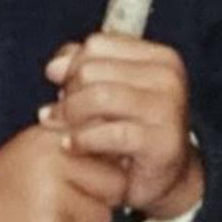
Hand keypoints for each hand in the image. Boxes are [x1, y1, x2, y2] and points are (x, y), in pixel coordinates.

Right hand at [0, 124, 128, 221]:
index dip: (107, 174)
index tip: (92, 185)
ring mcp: (52, 197)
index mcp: (51, 138)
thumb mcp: (31, 150)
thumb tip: (117, 147)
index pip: (108, 152)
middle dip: (101, 203)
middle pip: (114, 186)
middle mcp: (53, 162)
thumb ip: (69, 145)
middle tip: (74, 209)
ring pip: (101, 221)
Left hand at [39, 32, 203, 219]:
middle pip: (92, 70)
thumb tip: (53, 68)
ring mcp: (168, 109)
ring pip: (98, 97)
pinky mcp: (161, 142)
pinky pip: (109, 133)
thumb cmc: (133, 127)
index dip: (72, 67)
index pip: (96, 44)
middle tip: (61, 116)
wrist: (165, 176)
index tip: (64, 89)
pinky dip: (83, 139)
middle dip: (69, 94)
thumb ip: (82, 68)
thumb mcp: (110, 90)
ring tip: (63, 130)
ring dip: (71, 116)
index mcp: (160, 57)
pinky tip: (72, 147)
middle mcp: (168, 78)